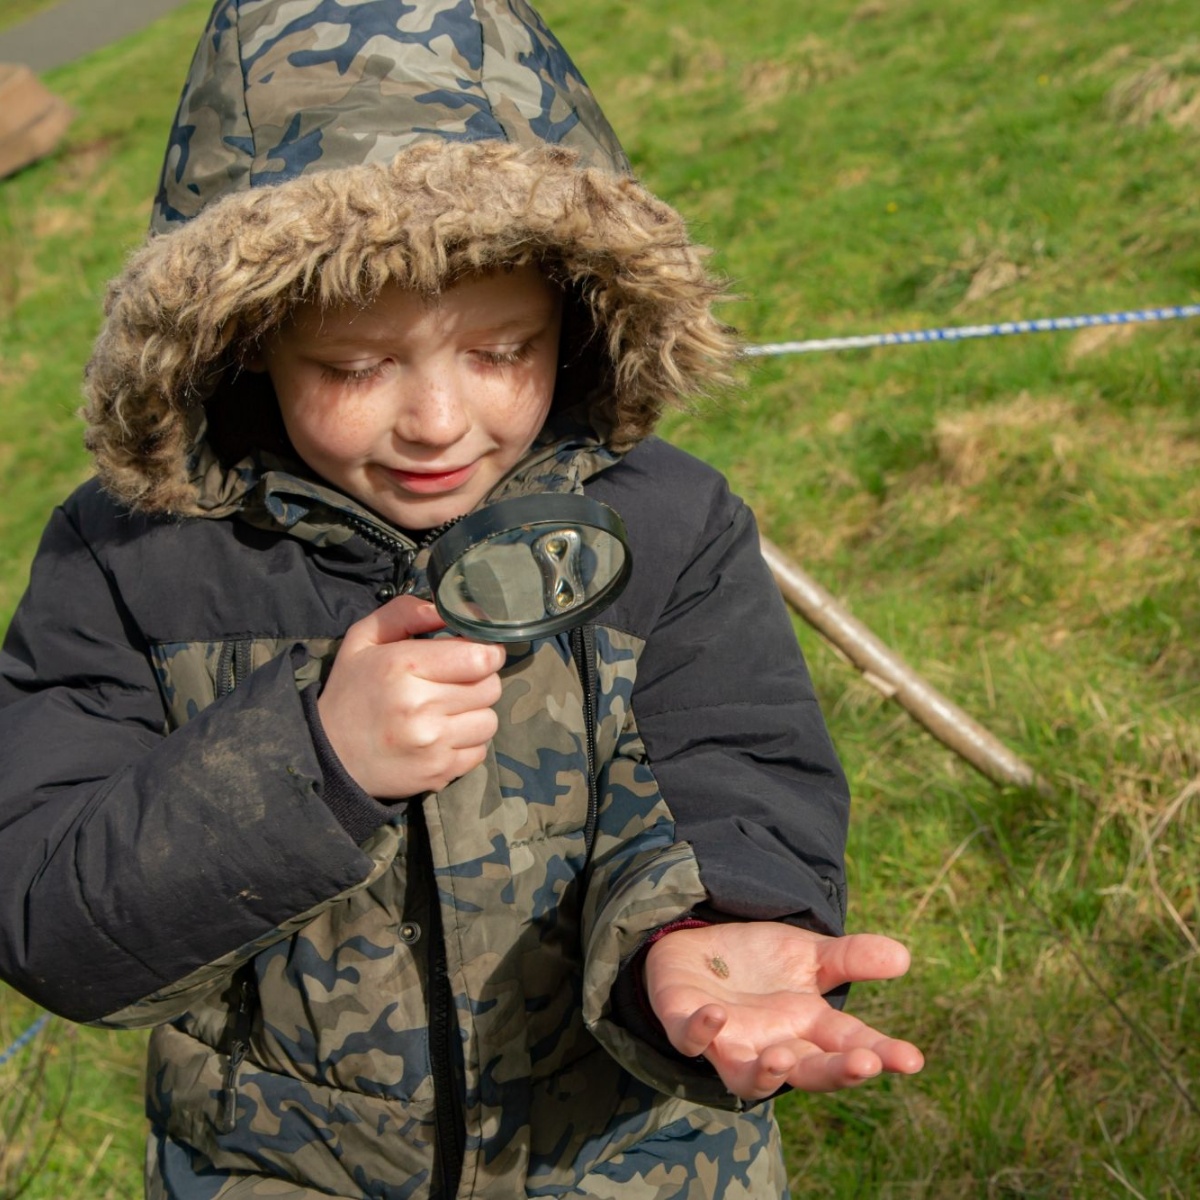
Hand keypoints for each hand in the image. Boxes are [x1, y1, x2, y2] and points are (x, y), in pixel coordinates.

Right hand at [318, 596, 505, 797]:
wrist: (329, 756)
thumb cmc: (352, 691)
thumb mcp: (364, 639)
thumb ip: (404, 613)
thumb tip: (446, 609)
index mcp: (403, 667)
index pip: (480, 657)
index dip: (485, 652)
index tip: (474, 654)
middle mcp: (421, 706)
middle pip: (491, 687)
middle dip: (480, 681)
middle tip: (456, 683)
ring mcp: (432, 743)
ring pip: (489, 720)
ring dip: (475, 713)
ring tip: (448, 711)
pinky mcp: (439, 772)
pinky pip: (480, 750)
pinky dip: (468, 742)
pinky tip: (443, 736)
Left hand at [644, 922, 922, 1100]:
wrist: (697, 946)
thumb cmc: (760, 962)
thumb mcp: (810, 954)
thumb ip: (852, 957)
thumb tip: (904, 957)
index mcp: (808, 1027)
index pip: (850, 1045)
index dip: (881, 1054)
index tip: (912, 1060)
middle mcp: (772, 1044)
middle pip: (808, 1070)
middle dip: (835, 1071)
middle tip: (865, 1064)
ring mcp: (729, 1041)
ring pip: (748, 1076)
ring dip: (767, 1072)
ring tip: (784, 1058)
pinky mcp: (686, 1025)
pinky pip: (690, 1039)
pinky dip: (702, 1032)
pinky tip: (716, 1016)